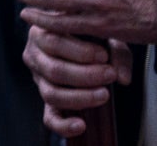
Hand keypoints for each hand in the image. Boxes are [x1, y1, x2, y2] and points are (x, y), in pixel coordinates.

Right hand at [23, 24, 132, 138]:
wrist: (85, 44)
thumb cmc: (92, 36)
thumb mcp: (104, 34)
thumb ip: (117, 52)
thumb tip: (123, 78)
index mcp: (41, 31)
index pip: (53, 42)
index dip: (80, 52)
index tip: (104, 56)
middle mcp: (34, 55)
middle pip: (53, 70)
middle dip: (85, 76)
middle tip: (109, 75)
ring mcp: (38, 79)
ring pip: (52, 94)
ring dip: (80, 97)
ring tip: (104, 94)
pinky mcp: (47, 100)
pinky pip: (49, 117)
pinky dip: (64, 125)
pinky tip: (81, 125)